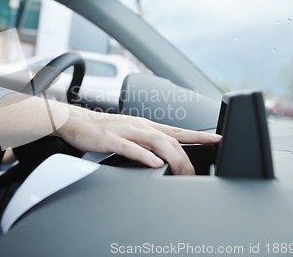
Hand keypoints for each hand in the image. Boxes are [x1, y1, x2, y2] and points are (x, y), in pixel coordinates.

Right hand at [0, 93, 220, 174]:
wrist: (74, 120)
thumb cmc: (101, 128)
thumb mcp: (128, 134)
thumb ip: (145, 144)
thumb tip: (161, 158)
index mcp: (145, 125)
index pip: (177, 130)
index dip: (199, 135)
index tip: (218, 139)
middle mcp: (139, 125)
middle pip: (171, 139)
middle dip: (188, 155)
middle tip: (197, 172)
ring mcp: (125, 130)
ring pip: (155, 142)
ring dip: (172, 157)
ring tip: (183, 171)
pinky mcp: (110, 138)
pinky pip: (130, 147)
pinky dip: (144, 156)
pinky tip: (155, 164)